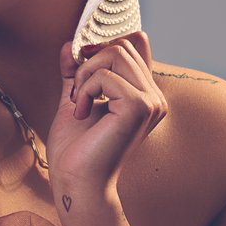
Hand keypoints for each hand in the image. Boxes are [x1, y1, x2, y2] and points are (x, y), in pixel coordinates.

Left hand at [48, 30, 167, 223]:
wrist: (76, 182)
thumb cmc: (76, 150)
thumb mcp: (75, 100)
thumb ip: (76, 72)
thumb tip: (70, 43)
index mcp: (145, 95)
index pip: (134, 45)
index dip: (103, 47)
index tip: (80, 66)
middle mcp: (155, 97)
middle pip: (121, 46)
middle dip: (89, 64)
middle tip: (77, 95)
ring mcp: (151, 102)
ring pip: (116, 54)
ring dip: (85, 76)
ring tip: (79, 104)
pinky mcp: (140, 107)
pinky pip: (107, 75)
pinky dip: (86, 90)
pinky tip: (82, 113)